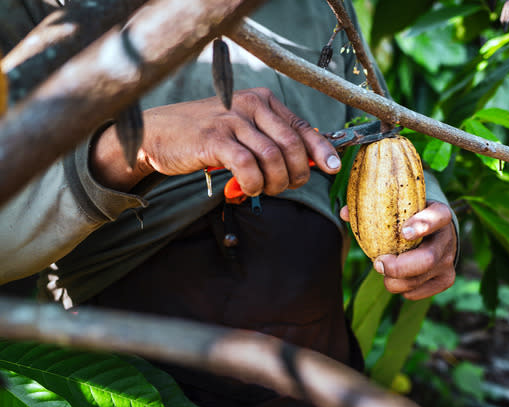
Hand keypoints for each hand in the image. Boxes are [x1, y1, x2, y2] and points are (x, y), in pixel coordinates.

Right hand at [90, 88, 340, 193]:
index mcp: (263, 101)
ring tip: (264, 189)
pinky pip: (247, 165)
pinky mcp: (214, 138)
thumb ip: (272, 142)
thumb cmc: (207, 137)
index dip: (322, 150)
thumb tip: (308, 163)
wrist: (160, 134)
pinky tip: (248, 188)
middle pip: (292, 145)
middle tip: (285, 187)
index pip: (302, 127)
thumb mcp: (244, 131)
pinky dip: (254, 183)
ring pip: (273, 157)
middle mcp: (251, 104)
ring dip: (275, 182)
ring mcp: (232, 120)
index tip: (333, 168)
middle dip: (296, 174)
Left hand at [340, 201, 456, 299]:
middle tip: (378, 263)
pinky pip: (415, 293)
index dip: (423, 225)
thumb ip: (374, 207)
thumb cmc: (412, 217)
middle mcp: (447, 240)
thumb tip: (345, 213)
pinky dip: (400, 289)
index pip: (438, 217)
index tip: (404, 232)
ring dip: (392, 280)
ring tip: (382, 268)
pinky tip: (396, 277)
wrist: (437, 233)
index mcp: (440, 214)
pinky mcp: (444, 280)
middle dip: (398, 266)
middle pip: (427, 260)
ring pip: (417, 280)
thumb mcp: (401, 207)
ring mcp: (448, 263)